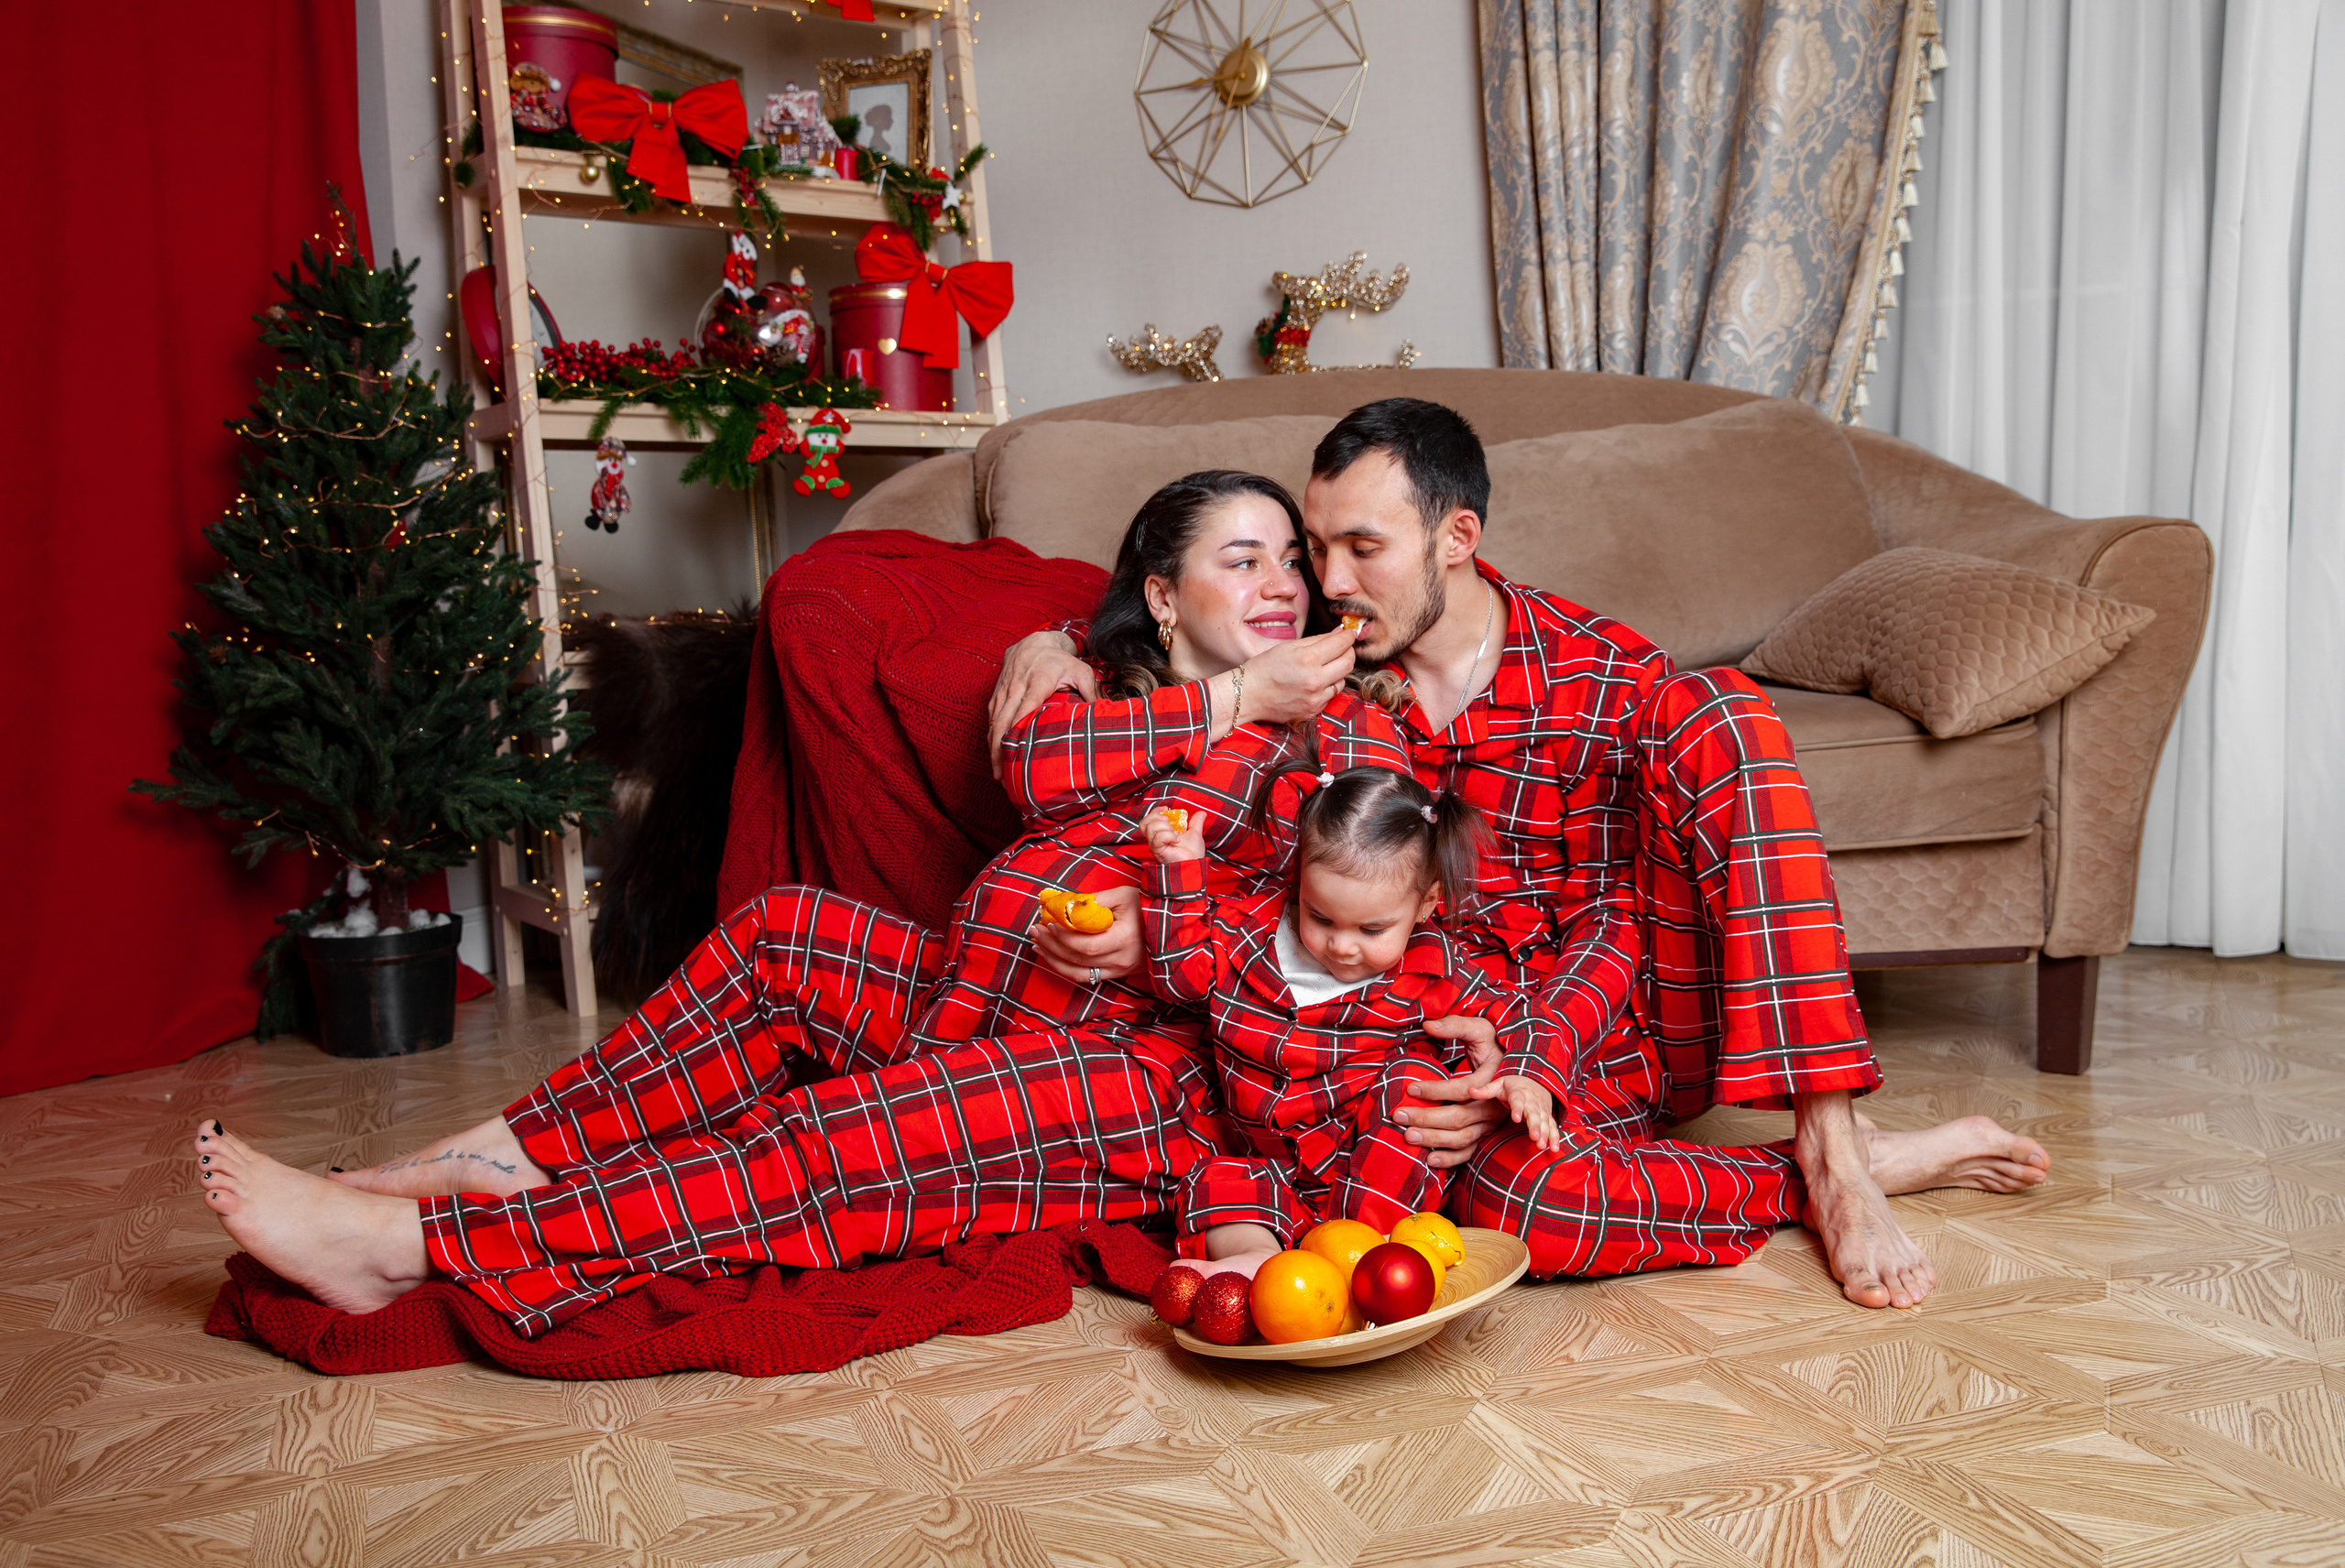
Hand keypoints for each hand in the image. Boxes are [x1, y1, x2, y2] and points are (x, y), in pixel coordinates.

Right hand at [989, 630, 1096, 768]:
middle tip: (1001, 775)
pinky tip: (995, 754)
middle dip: (999, 749)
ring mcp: (1003, 690)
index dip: (1017, 731)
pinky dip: (991, 736)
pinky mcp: (996, 694)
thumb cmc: (1059, 659)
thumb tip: (1103, 714)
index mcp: (1037, 682)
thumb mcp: (1081, 670)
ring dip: (992, 747)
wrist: (1034, 641)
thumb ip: (1092, 691)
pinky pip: (991, 718)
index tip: (1015, 753)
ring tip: (997, 771)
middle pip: (1002, 721)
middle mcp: (1016, 687)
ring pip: (993, 722)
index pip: (1024, 709)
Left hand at [1031, 882, 1142, 983]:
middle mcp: (1122, 960)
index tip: (1048, 922)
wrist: (1169, 926)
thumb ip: (1094, 901)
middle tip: (1035, 930)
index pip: (1087, 945)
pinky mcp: (1117, 974)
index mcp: (1125, 939)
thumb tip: (1064, 905)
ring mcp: (1120, 970)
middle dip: (1052, 945)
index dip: (1063, 937)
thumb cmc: (1145, 906)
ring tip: (1037, 945)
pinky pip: (1087, 977)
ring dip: (1054, 960)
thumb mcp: (1122, 895)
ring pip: (1079, 973)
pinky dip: (1066, 967)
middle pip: (1078, 959)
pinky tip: (1053, 956)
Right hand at [1141, 805, 1206, 864]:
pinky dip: (1169, 836)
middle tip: (1169, 821)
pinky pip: (1158, 838)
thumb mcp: (1195, 833)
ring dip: (1165, 826)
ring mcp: (1155, 846)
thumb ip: (1196, 822)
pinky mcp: (1158, 851)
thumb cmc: (1192, 854)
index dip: (1155, 811)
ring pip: (1150, 828)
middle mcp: (1155, 840)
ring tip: (1176, 833)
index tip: (1166, 809)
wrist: (1194, 865)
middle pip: (1144, 823)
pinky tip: (1177, 840)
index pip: (1149, 820)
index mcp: (1161, 834)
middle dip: (1156, 816)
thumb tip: (1202, 813)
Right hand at [1230, 626, 1356, 726]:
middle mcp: (1315, 680)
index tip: (1348, 633)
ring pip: (1343, 679)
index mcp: (1307, 659)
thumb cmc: (1264, 668)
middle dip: (1348, 651)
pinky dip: (1329, 685)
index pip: (1340, 644)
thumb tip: (1339, 633)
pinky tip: (1316, 681)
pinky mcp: (1313, 710)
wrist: (1248, 696)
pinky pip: (1332, 694)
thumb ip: (1317, 640)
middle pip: (1348, 662)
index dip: (1347, 636)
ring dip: (1338, 670)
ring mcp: (1315, 698)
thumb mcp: (1288, 646)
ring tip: (1324, 666)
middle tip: (1341, 647)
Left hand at [1396, 1013, 1508, 1168]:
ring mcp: (1489, 1124)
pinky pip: (1468, 1152)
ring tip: (1407, 1135)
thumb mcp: (1480, 1029)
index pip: (1461, 1090)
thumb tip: (1428, 1025)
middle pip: (1459, 1117)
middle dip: (1427, 1118)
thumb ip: (1455, 1025)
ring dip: (1433, 1139)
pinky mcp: (1484, 1134)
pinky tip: (1429, 1159)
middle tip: (1399, 1114)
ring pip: (1462, 1138)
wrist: (1514, 1069)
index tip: (1410, 1086)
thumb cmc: (1493, 1046)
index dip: (1435, 1090)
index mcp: (1493, 1081)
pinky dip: (1450, 1159)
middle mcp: (1493, 1107)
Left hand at [1470, 1073, 1560, 1150]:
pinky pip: (1552, 1127)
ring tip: (1542, 1145)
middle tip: (1534, 1137)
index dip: (1517, 1109)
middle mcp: (1532, 1102)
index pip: (1517, 1101)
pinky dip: (1555, 1137)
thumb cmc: (1512, 1084)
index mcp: (1518, 1093)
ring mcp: (1541, 1110)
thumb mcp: (1499, 1084)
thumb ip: (1486, 1090)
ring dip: (1545, 1133)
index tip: (1515, 1117)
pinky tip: (1554, 1148)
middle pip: (1533, 1114)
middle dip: (1535, 1125)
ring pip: (1544, 1122)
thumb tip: (1470, 1091)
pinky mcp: (1547, 1116)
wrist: (1534, 1079)